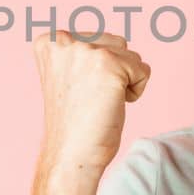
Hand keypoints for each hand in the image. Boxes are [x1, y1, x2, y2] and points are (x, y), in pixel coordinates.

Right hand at [32, 30, 151, 168]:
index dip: (96, 70)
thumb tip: (117, 40)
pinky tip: (113, 106)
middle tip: (91, 99)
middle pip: (116, 43)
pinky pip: (143, 71)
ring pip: (131, 56)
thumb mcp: (68, 75)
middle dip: (114, 72)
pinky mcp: (110, 64)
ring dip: (125, 81)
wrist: (71, 155)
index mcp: (50, 41)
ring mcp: (86, 50)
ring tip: (100, 102)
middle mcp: (64, 40)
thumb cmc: (73, 122)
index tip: (78, 92)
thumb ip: (81, 53)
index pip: (97, 40)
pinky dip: (136, 91)